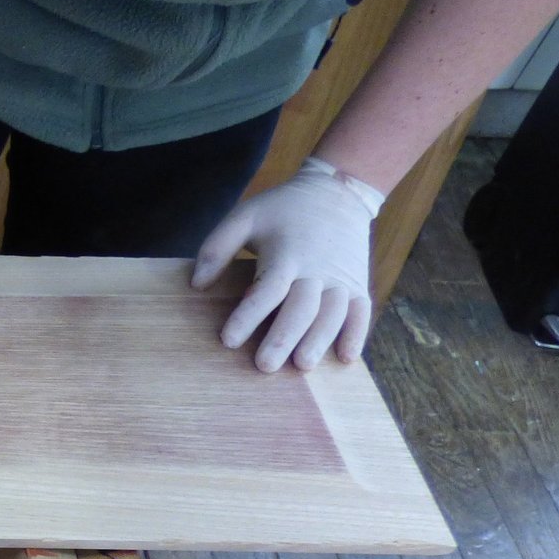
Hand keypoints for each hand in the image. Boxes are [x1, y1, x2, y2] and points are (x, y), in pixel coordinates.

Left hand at [192, 157, 385, 372]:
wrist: (337, 192)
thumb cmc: (283, 210)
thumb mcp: (246, 216)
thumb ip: (217, 248)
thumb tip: (196, 284)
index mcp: (287, 253)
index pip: (267, 289)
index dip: (248, 315)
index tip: (228, 340)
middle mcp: (317, 268)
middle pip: (302, 307)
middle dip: (283, 337)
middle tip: (264, 365)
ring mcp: (342, 277)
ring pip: (333, 313)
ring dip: (319, 340)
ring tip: (303, 365)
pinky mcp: (358, 283)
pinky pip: (362, 311)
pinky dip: (357, 333)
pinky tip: (345, 358)